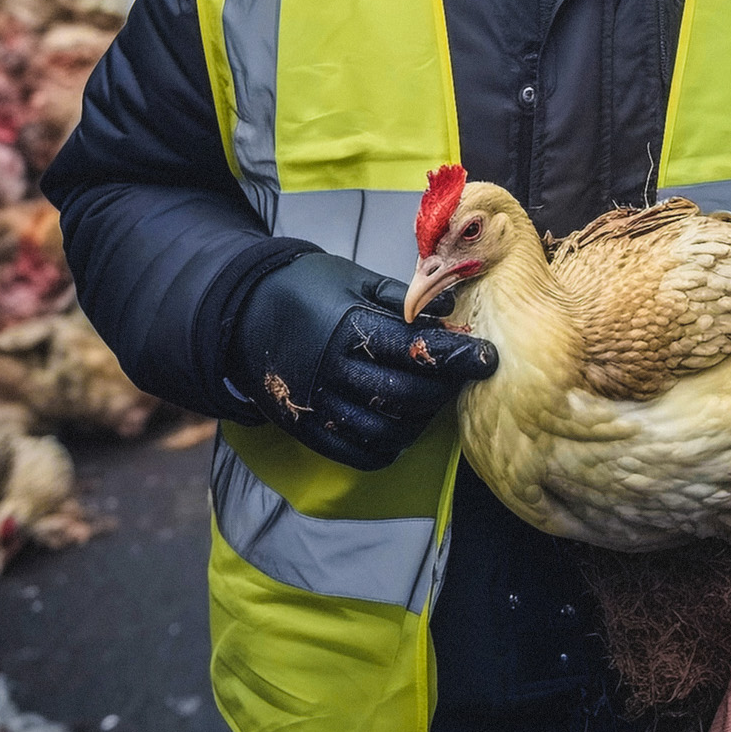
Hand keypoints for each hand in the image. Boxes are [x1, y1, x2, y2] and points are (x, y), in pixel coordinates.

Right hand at [227, 252, 498, 470]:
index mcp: (347, 328)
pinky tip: (402, 427)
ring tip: (432, 400)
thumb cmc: (308, 287)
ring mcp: (319, 405)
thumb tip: (449, 313)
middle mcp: (333, 371)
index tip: (487, 357)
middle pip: (406, 393)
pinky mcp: (309, 429)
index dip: (457, 357)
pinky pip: (359, 453)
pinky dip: (389, 446)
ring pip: (387, 428)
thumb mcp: (354, 278)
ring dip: (420, 419)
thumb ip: (401, 298)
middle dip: (443, 388)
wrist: (243, 312)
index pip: (415, 351)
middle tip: (461, 376)